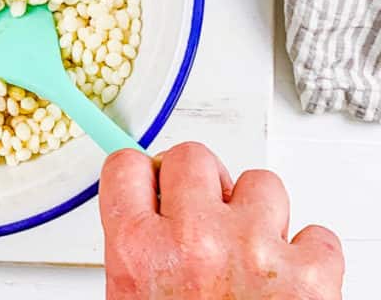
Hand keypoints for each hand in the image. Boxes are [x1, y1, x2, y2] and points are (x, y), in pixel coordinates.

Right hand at [100, 142, 342, 298]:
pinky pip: (317, 235)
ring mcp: (255, 250)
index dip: (141, 175)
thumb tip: (144, 217)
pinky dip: (309, 257)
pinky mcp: (312, 274)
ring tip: (252, 255)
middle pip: (194, 158)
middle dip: (201, 184)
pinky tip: (290, 285)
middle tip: (206, 215)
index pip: (126, 166)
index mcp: (138, 251)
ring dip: (259, 214)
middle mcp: (193, 240)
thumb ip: (136, 256)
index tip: (152, 184)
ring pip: (261, 184)